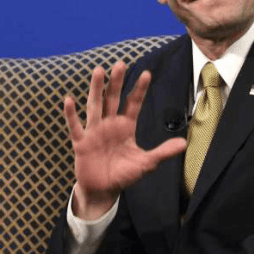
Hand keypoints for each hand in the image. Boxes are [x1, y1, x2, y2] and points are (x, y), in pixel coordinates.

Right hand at [63, 61, 186, 219]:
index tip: (147, 73)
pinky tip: (68, 100)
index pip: (134, 103)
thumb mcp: (146, 163)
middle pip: (113, 98)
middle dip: (116, 82)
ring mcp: (95, 131)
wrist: (104, 190)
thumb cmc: (124, 174)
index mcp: (126, 126)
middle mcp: (110, 124)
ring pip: (95, 106)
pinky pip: (75, 127)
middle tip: (120, 63)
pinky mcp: (81, 143)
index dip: (139, 89)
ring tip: (98, 70)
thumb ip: (162, 152)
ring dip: (96, 88)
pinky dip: (71, 114)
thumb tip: (184, 144)